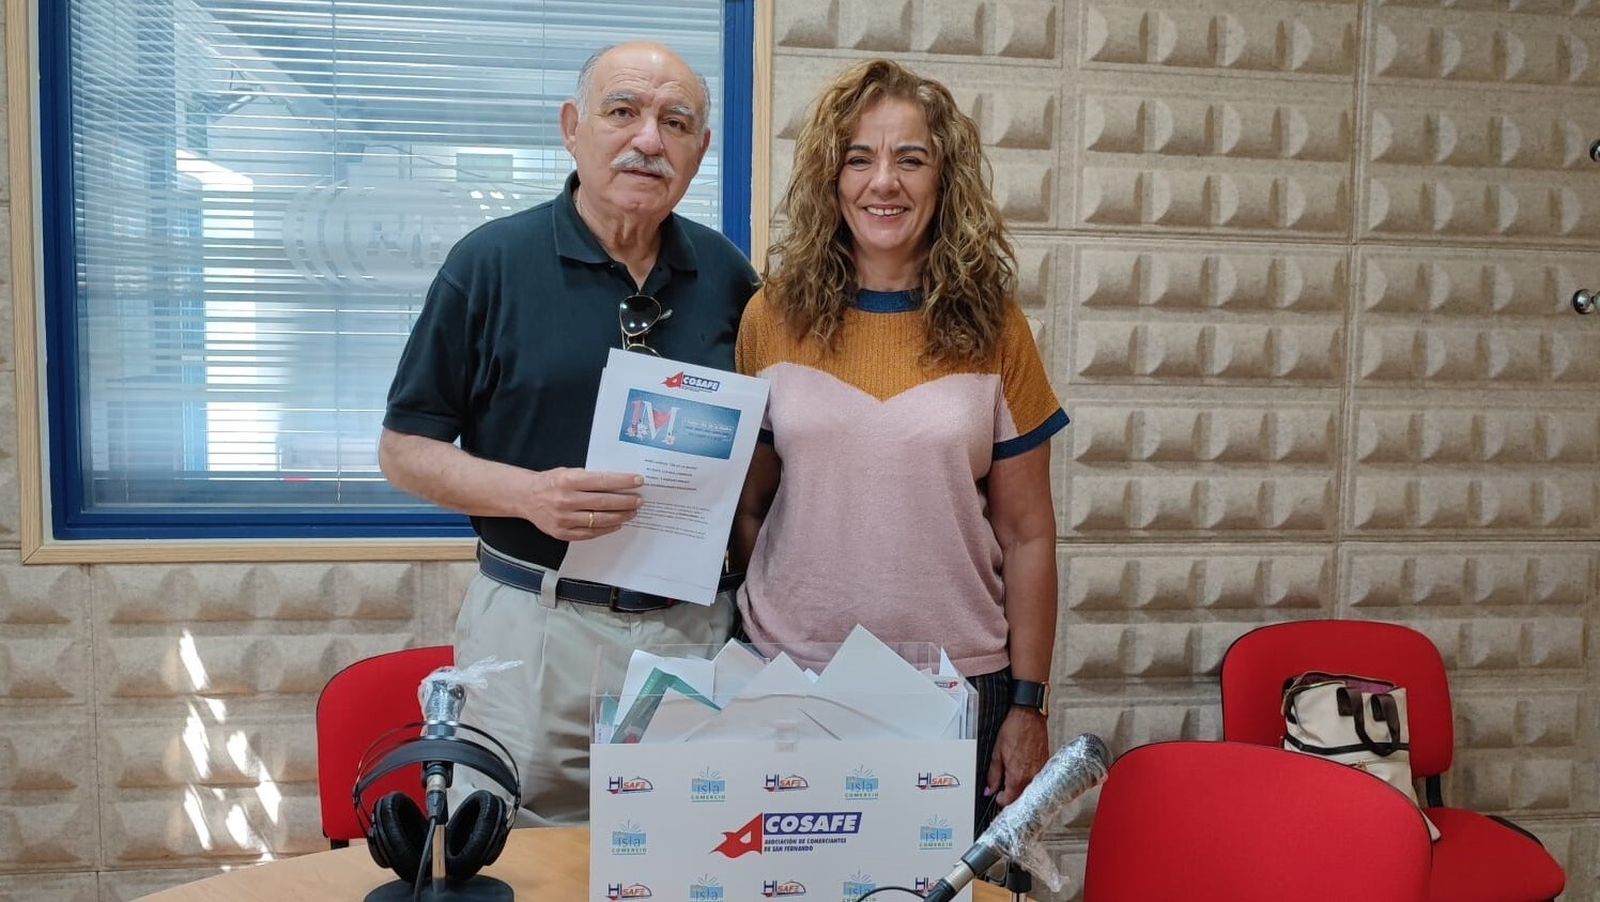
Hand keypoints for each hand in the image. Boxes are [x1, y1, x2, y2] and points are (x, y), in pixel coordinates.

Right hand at [523, 468, 643, 540]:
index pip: (602, 481)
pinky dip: (606, 529)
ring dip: (620, 516)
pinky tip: (617, 524)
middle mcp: (566, 500)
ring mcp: (564, 519)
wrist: (526, 497)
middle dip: (626, 501)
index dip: (623, 481)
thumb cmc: (551, 482)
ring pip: (599, 520)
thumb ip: (589, 478)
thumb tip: (619, 483)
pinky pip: (589, 533)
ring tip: (632, 512)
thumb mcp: (568, 472)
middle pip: (603, 502)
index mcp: (568, 481)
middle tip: (639, 500)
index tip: (639, 481)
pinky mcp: (562, 533)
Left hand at [985, 707, 1048, 805]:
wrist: (1029, 717)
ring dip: (1020, 787)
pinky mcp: (1046, 765)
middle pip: (1020, 798)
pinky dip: (1029, 779)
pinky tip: (1023, 768)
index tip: (996, 793)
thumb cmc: (1014, 731)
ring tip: (1012, 774)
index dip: (1000, 799)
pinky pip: (1037, 779)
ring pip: (1029, 790)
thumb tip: (988, 789)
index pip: (1009, 801)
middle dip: (1010, 795)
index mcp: (1018, 777)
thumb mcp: (997, 753)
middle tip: (1003, 786)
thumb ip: (993, 775)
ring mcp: (1040, 772)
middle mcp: (1032, 777)